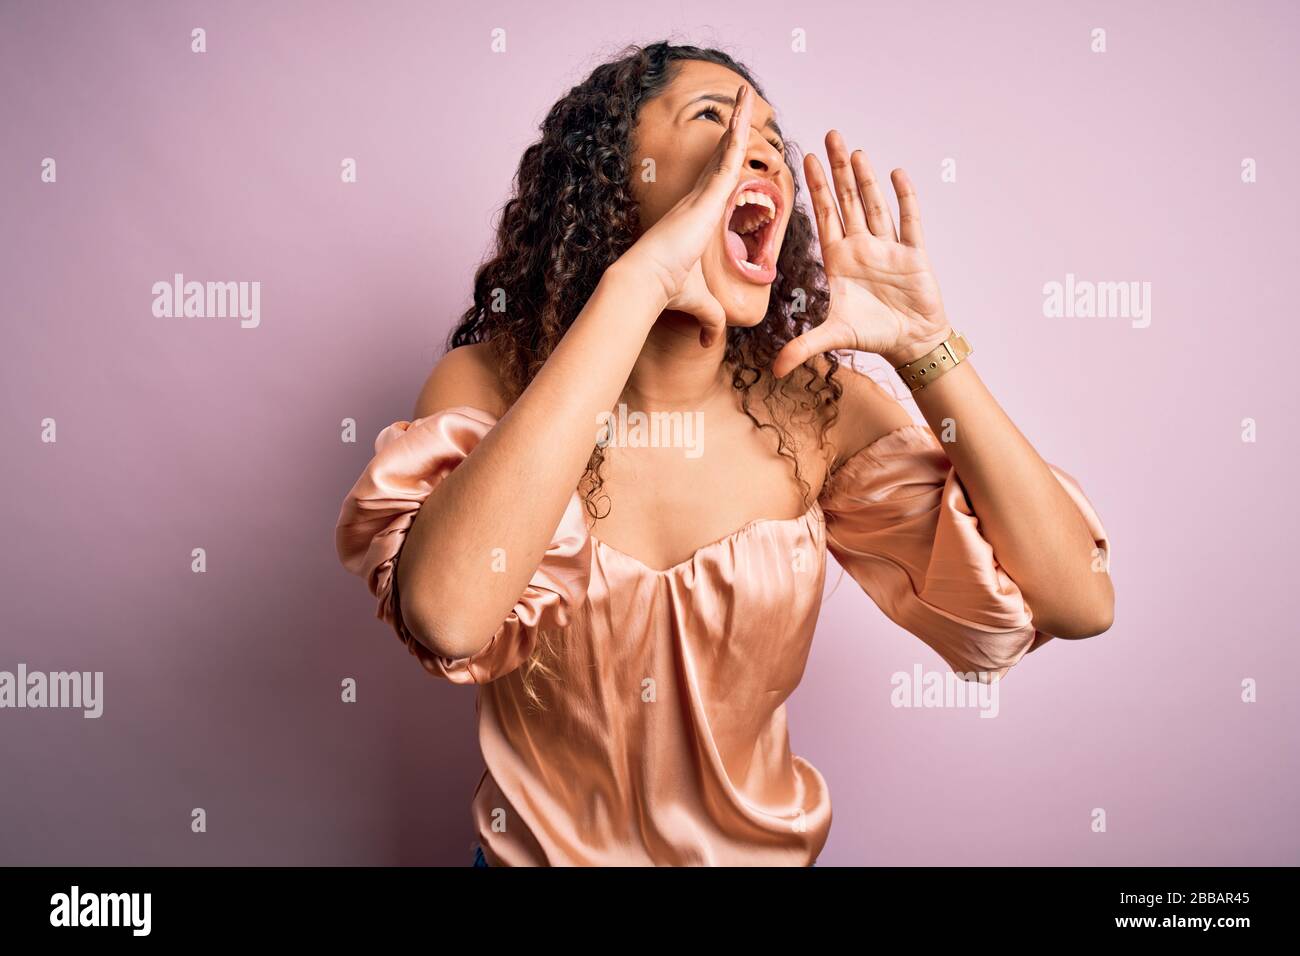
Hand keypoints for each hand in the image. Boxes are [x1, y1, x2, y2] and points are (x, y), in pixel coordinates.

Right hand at [615, 84, 755, 347]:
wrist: (645, 285)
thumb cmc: (667, 294)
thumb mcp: (699, 306)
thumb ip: (709, 319)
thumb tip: (709, 342)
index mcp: (696, 220)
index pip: (716, 186)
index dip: (726, 166)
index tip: (735, 150)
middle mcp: (697, 199)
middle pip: (721, 159)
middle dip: (733, 133)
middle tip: (745, 107)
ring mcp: (701, 193)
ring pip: (726, 148)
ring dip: (738, 120)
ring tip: (750, 92)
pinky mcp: (708, 192)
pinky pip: (730, 152)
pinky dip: (740, 128)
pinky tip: (749, 105)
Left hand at [772, 131, 952, 376]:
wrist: (910, 342)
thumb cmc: (872, 333)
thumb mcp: (833, 337)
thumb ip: (802, 347)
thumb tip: (772, 371)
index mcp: (838, 259)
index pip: (824, 215)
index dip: (815, 187)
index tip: (805, 158)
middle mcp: (861, 246)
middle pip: (848, 200)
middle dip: (838, 170)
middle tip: (830, 136)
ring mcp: (888, 247)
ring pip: (875, 204)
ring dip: (866, 178)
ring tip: (855, 151)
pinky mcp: (913, 254)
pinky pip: (909, 221)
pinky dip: (904, 197)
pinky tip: (895, 174)